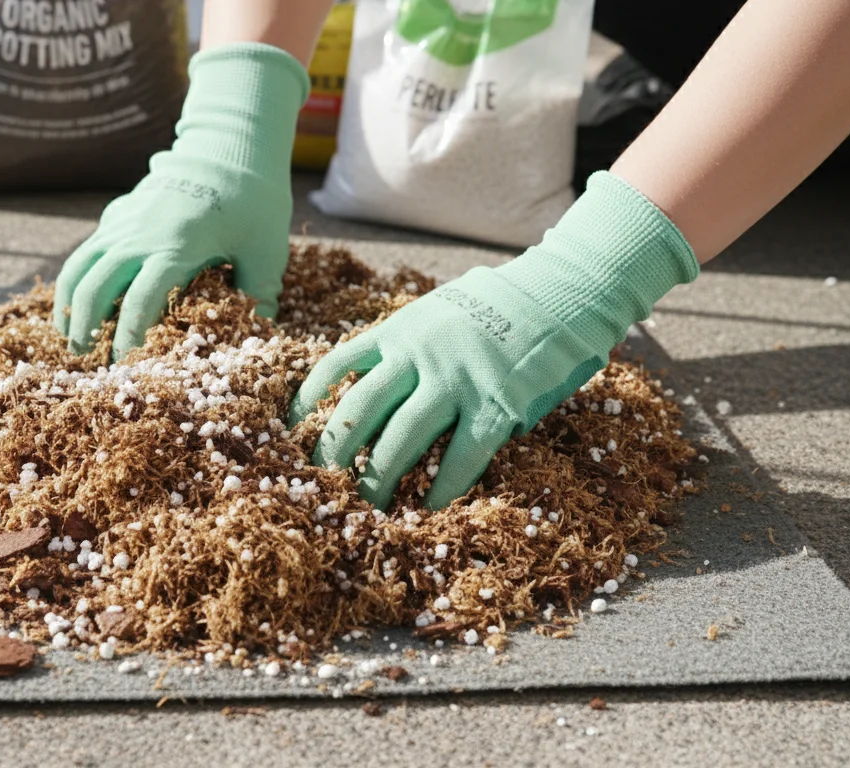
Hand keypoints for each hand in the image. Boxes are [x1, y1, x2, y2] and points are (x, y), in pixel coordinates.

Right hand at [53, 43, 307, 356]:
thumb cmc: (254, 201)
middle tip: (87, 359)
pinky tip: (79, 304)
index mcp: (175, 247)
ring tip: (69, 337)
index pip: (140, 300)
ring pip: (78, 267)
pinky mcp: (117, 215)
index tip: (125, 364)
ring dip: (69, 305)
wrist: (228, 147)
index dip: (128, 337)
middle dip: (86, 327)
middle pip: (95, 287)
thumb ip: (260, 295)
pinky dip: (75, 280)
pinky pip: (85, 251)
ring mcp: (123, 222)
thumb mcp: (266, 250)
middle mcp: (139, 234)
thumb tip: (261, 337)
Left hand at [290, 173, 700, 510]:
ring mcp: (456, 380)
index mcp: (399, 330)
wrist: (560, 292)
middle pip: (359, 411)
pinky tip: (429, 506)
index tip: (290, 430)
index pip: (336, 364)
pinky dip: (442, 486)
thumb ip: (405, 342)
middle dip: (335, 453)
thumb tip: (368, 377)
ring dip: (380, 479)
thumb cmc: (497, 305)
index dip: (308, 400)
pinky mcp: (496, 404)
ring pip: (402, 439)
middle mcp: (418, 355)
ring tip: (368, 508)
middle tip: (322, 486)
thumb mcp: (437, 309)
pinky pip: (461, 456)